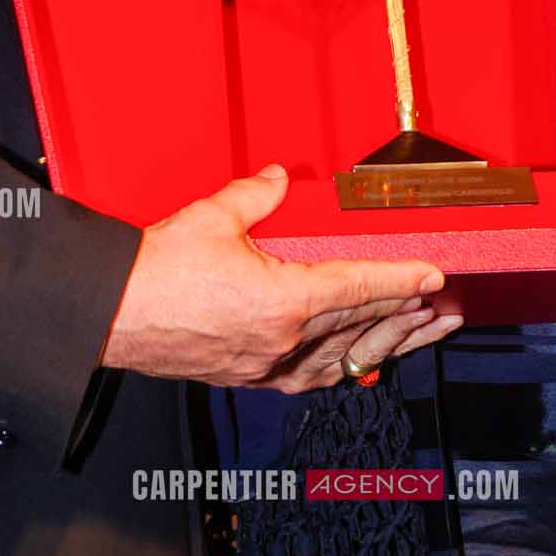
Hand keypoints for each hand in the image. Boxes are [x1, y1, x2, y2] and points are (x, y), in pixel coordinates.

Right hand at [101, 164, 460, 391]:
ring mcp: (265, 366)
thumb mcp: (211, 217)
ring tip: (419, 335)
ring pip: (342, 359)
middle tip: (445, 310)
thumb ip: (254, 195)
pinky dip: (341, 367)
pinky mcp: (247, 378)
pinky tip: (357, 362)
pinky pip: (309, 378)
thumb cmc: (153, 273)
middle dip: (408, 317)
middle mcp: (282, 342)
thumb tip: (276, 177)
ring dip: (385, 345)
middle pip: (360, 328)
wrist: (110, 316)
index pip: (358, 287)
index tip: (434, 276)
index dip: (402, 280)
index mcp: (282, 302)